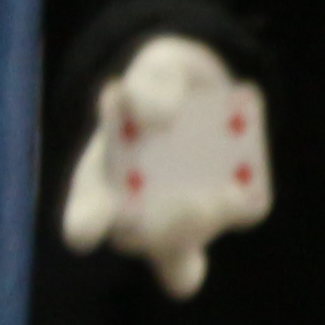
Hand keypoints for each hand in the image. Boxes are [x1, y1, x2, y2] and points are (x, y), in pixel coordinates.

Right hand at [58, 36, 267, 300]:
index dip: (86, 226)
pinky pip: (237, 221)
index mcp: (95, 180)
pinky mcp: (223, 216)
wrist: (209, 90)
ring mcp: (175, 225)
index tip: (89, 229)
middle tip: (195, 201)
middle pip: (135, 242)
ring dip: (205, 225)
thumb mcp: (156, 68)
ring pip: (180, 256)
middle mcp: (129, 214)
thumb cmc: (164, 82)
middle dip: (166, 227)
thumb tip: (157, 121)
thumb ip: (149, 86)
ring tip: (229, 191)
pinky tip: (241, 184)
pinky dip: (239, 206)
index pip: (83, 219)